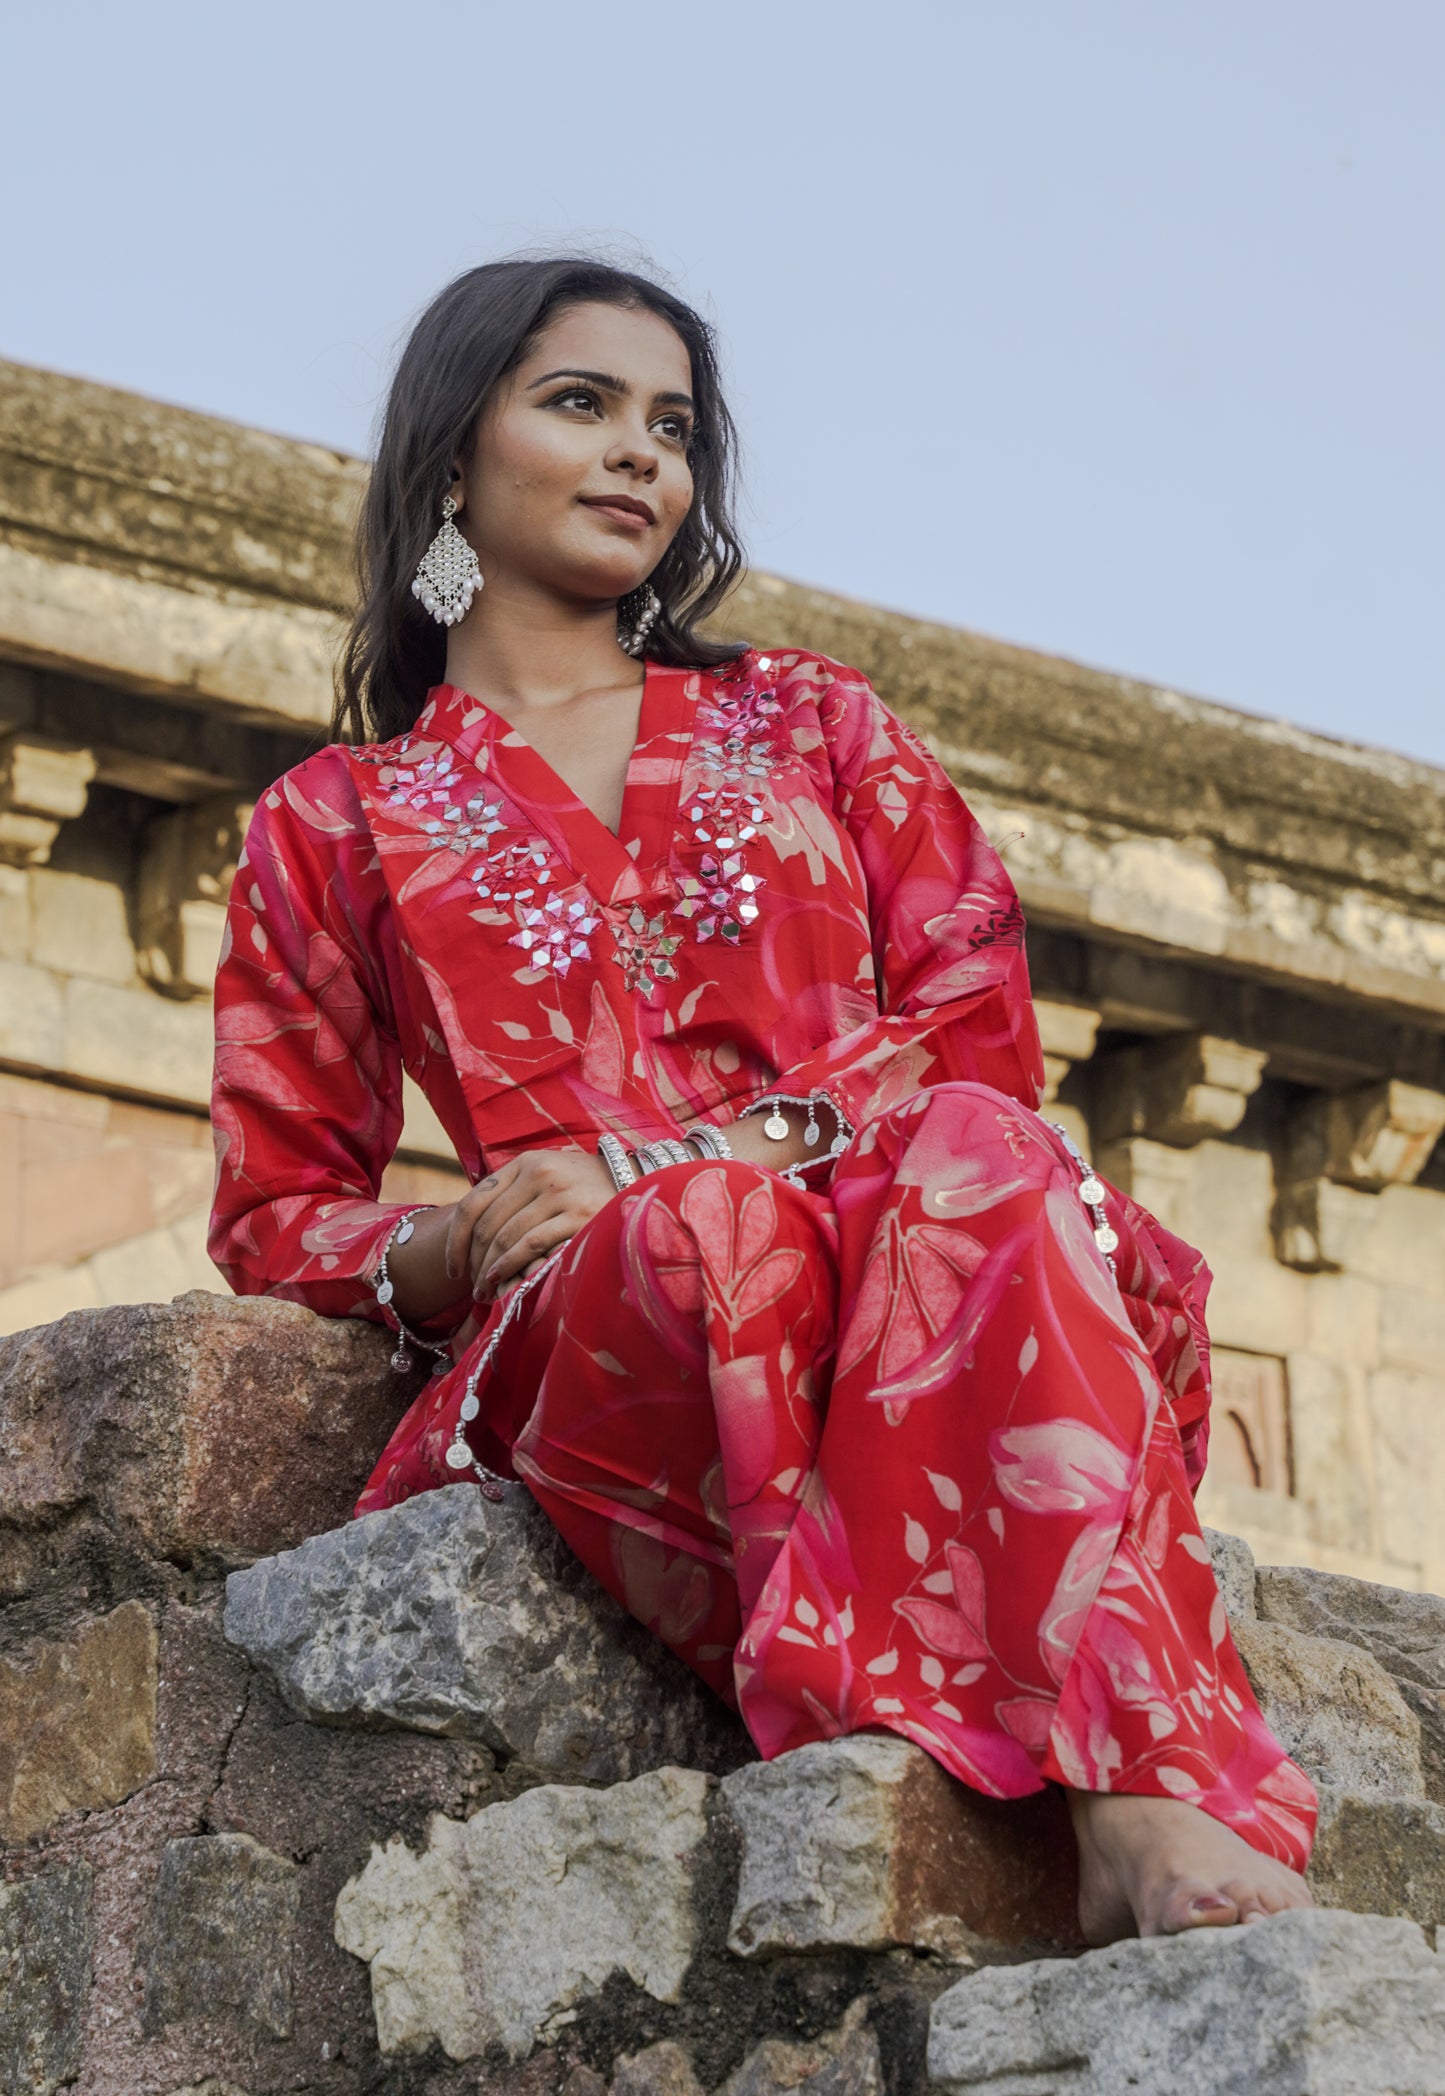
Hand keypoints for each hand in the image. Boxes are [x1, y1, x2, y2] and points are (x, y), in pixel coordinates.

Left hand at [445, 1149, 617, 1303]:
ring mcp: (558, 1193)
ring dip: (489, 1270)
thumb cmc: (586, 1185)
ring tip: (485, 1292)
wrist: (637, 1180)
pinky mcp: (577, 1215)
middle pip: (488, 1224)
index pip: (474, 1202)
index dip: (456, 1239)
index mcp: (524, 1163)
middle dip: (473, 1262)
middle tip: (471, 1288)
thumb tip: (476, 1228)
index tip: (453, 1266)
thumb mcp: (548, 1174)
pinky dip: (511, 1266)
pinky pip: (531, 1244)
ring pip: (506, 1237)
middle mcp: (537, 1173)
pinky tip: (504, 1281)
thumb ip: (516, 1191)